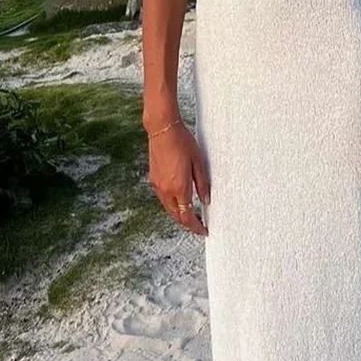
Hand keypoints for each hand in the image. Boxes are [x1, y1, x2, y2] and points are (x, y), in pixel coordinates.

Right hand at [147, 120, 209, 236]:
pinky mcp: (154, 179)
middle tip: (199, 225)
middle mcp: (166, 190)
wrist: (162, 129)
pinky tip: (180, 200)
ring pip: (169, 209)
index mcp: (179, 187)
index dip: (196, 227)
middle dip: (188, 224)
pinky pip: (163, 199)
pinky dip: (172, 205)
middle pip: (176, 216)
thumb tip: (206, 201)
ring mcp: (158, 186)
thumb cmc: (183, 142)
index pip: (187, 216)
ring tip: (192, 214)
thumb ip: (202, 184)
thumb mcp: (198, 162)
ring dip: (179, 215)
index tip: (204, 231)